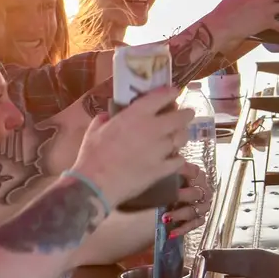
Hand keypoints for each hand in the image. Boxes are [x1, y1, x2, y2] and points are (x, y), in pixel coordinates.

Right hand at [71, 88, 192, 208]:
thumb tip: (108, 116)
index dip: (171, 93)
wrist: (96, 185)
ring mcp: (161, 150)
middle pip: (181, 117)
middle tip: (186, 114)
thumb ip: (104, 119)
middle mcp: (153, 129)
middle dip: (186, 114)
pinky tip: (174, 158)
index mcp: (136, 115)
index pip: (161, 97)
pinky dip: (178, 158)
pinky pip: (179, 160)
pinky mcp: (163, 169)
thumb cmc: (92, 156)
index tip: (174, 92)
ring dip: (181, 135)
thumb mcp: (94, 131)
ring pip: (182, 137)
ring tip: (178, 136)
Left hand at [163, 162, 215, 237]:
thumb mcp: (165, 176)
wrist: (156, 211)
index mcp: (196, 176)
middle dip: (184, 196)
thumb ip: (172, 166)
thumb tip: (172, 154)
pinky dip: (183, 228)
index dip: (186, 173)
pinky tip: (172, 232)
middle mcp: (202, 190)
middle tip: (170, 198)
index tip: (173, 174)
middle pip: (199, 193)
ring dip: (181, 214)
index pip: (196, 173)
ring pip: (196, 210)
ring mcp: (202, 207)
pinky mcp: (197, 221)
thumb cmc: (162, 189)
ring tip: (165, 218)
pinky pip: (195, 224)